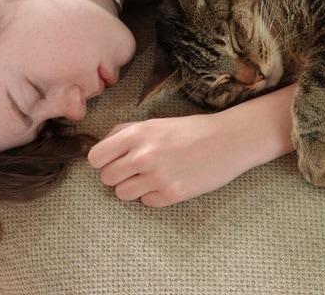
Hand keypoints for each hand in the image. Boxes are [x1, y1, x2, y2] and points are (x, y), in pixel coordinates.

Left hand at [87, 114, 254, 206]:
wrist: (228, 140)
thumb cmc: (191, 130)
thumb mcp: (155, 123)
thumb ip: (126, 132)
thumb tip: (103, 145)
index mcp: (136, 134)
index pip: (96, 158)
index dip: (103, 160)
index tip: (114, 160)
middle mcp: (143, 156)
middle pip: (106, 178)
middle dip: (118, 174)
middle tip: (135, 169)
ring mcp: (157, 177)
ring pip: (122, 193)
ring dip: (133, 187)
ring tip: (151, 176)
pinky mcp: (172, 195)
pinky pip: (146, 202)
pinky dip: (154, 195)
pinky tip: (168, 181)